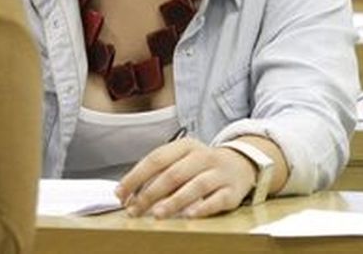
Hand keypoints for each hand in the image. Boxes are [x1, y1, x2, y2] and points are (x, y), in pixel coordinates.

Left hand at [115, 138, 254, 218]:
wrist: (241, 164)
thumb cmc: (201, 165)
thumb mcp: (181, 160)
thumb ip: (158, 173)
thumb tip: (129, 194)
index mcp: (185, 146)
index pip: (155, 159)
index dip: (136, 177)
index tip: (120, 194)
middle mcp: (202, 156)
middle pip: (173, 174)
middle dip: (150, 193)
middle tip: (135, 210)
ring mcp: (219, 173)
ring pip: (195, 186)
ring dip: (174, 201)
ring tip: (158, 214)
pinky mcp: (232, 191)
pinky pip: (217, 199)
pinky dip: (203, 207)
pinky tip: (189, 215)